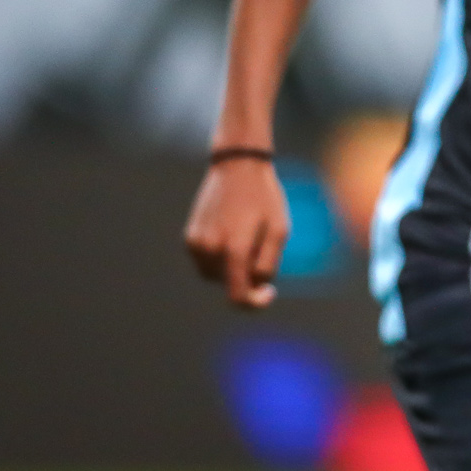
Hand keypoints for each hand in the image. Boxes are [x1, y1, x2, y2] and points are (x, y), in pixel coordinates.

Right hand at [184, 159, 289, 309]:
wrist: (238, 166)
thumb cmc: (265, 198)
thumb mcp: (280, 231)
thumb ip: (268, 264)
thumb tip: (256, 288)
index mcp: (234, 248)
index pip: (238, 296)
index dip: (255, 304)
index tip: (269, 293)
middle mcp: (210, 249)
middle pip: (231, 284)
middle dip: (248, 276)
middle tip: (261, 245)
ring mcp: (196, 244)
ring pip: (217, 275)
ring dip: (233, 268)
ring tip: (246, 236)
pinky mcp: (190, 238)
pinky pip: (207, 262)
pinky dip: (220, 258)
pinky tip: (232, 233)